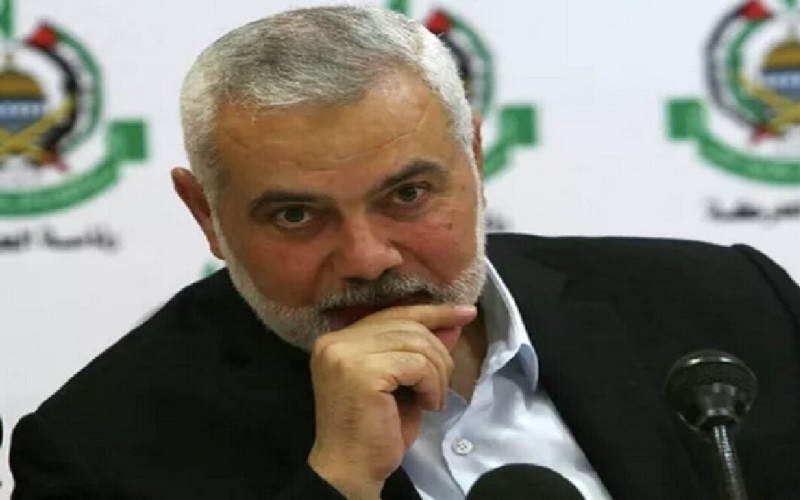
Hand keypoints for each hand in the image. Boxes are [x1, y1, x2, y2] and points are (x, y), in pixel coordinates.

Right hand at [307, 304, 476, 498]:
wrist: (351, 470)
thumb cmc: (376, 431)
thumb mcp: (404, 382)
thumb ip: (421, 350)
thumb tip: (453, 324)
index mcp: (339, 339)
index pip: (393, 313)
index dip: (432, 312)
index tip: (466, 313)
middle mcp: (336, 341)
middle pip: (407, 324)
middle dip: (438, 351)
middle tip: (443, 384)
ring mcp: (345, 354)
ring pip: (415, 342)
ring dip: (437, 372)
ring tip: (434, 399)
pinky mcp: (362, 372)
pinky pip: (416, 364)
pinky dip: (431, 384)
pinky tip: (427, 404)